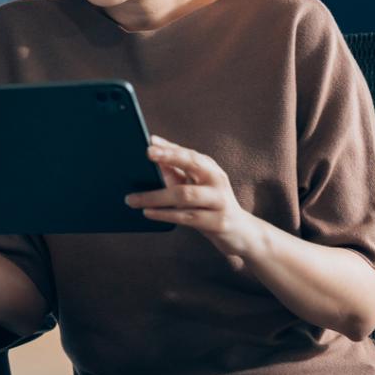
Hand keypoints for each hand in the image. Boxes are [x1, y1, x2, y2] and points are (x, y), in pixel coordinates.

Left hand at [124, 135, 266, 260]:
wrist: (241, 233)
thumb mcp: (195, 186)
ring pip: (184, 194)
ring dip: (155, 196)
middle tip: (147, 153)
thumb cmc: (210, 205)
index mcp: (210, 169)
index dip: (169, 147)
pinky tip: (148, 213)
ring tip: (133, 199)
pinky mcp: (218, 222)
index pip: (188, 153)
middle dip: (169, 156)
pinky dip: (165, 214)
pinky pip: (187, 217)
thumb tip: (151, 155)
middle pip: (192, 164)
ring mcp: (219, 201)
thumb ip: (175, 172)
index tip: (149, 141)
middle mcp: (217, 180)